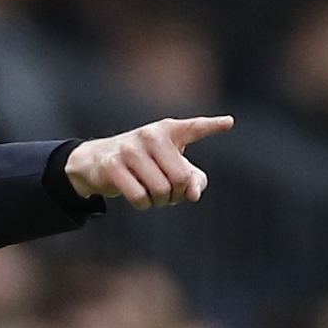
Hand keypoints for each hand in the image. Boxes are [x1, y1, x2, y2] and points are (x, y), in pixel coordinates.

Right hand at [65, 115, 233, 208]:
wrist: (98, 161)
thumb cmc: (144, 164)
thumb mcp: (170, 168)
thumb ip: (192, 181)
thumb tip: (192, 195)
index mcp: (168, 131)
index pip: (193, 128)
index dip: (212, 126)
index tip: (229, 123)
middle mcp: (150, 135)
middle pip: (180, 178)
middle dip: (176, 194)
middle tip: (167, 193)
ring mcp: (130, 149)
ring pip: (160, 190)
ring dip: (159, 201)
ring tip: (152, 194)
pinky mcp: (113, 166)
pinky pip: (139, 197)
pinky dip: (143, 204)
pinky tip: (138, 197)